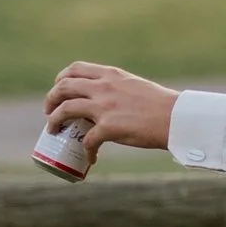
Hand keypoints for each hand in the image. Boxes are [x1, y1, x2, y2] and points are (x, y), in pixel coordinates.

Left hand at [45, 61, 177, 164]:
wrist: (176, 118)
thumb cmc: (161, 106)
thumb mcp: (135, 87)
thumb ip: (118, 90)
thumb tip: (106, 102)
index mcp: (111, 75)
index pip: (75, 68)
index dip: (60, 79)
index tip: (57, 89)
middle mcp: (104, 87)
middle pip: (63, 87)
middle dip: (51, 100)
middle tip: (49, 112)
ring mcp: (104, 107)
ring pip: (65, 110)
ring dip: (54, 121)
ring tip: (54, 131)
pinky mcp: (109, 128)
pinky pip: (88, 141)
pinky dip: (86, 151)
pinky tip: (91, 158)